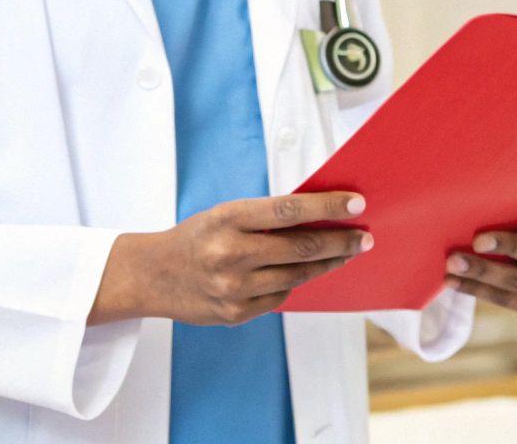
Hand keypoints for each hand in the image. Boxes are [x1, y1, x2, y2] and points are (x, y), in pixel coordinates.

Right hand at [90, 192, 371, 325]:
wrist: (152, 276)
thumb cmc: (196, 238)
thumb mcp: (225, 214)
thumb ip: (267, 217)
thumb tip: (321, 217)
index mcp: (228, 220)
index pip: (290, 211)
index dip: (328, 207)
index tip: (358, 205)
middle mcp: (231, 255)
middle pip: (302, 248)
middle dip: (341, 242)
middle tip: (364, 237)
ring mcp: (234, 288)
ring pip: (298, 275)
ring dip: (327, 263)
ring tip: (346, 253)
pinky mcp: (236, 313)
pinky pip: (281, 296)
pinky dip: (295, 281)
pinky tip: (304, 271)